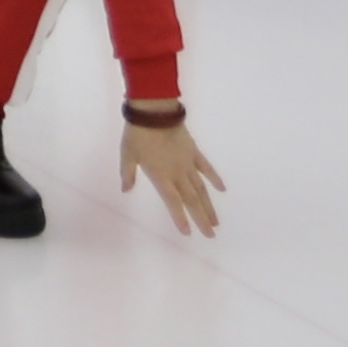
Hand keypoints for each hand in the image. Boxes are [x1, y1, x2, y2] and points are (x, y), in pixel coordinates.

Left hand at [119, 118, 225, 237]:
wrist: (154, 111)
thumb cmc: (137, 134)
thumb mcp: (127, 154)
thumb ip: (127, 173)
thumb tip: (125, 190)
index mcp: (161, 176)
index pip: (173, 202)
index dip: (180, 218)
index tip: (188, 233)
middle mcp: (178, 174)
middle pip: (192, 200)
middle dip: (202, 219)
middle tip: (211, 235)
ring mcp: (188, 163)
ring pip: (202, 189)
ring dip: (209, 206)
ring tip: (216, 222)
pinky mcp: (194, 152)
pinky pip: (207, 168)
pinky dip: (215, 179)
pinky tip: (222, 189)